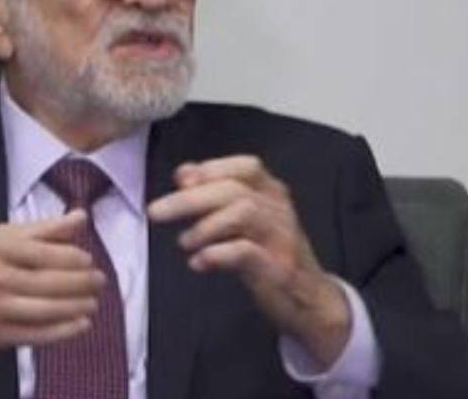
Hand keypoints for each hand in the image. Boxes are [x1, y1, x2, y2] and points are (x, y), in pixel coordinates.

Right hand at [0, 210, 105, 373]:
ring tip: (93, 302)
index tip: (88, 259)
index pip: (44, 252)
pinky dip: (64, 331)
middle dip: (82, 282)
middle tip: (99, 281)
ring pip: (47, 309)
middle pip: (49, 281)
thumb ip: (40, 229)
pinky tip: (81, 324)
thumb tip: (80, 217)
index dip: (73, 257)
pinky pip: (37, 334)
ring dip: (77, 306)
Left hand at [146, 155, 350, 365]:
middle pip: (234, 190)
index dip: (212, 169)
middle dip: (190, 199)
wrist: (311, 301)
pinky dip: (217, 253)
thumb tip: (183, 174)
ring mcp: (282, 239)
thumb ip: (218, 195)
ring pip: (244, 213)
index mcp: (273, 194)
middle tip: (156, 211)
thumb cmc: (271, 255)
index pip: (247, 167)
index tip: (180, 180)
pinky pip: (247, 252)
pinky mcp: (279, 269)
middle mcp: (280, 211)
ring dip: (205, 226)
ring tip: (183, 243)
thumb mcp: (247, 222)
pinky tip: (198, 262)